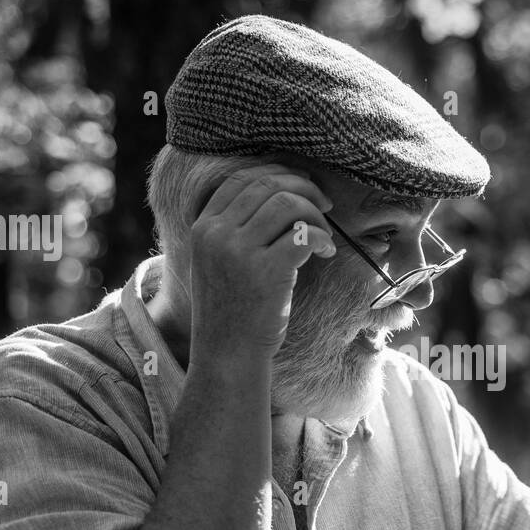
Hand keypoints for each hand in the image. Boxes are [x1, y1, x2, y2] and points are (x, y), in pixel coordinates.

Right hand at [187, 163, 334, 357]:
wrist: (228, 355)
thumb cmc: (232, 310)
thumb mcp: (217, 262)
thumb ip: (234, 229)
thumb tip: (281, 193)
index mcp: (203, 227)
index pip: (241, 178)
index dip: (277, 173)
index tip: (301, 184)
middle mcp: (216, 233)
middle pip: (267, 185)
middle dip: (304, 188)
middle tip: (324, 205)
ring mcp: (239, 251)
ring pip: (288, 204)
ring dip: (315, 214)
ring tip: (325, 235)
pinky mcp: (266, 271)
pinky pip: (304, 235)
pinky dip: (323, 238)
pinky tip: (327, 252)